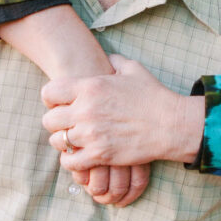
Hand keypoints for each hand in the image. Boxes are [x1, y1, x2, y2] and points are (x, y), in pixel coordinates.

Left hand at [0, 8, 142, 206]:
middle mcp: (85, 110)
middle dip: (55, 121)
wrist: (171, 124)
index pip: (49, 92)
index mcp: (90, 87)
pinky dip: (71, 161)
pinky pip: (70, 162)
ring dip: (63, 141)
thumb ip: (114, 61)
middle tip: (66, 124)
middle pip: (49, 119)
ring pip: (57, 141)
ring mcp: (91, 134)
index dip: (51, 98)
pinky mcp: (99, 155)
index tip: (60, 103)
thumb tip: (106, 58)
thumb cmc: (153, 96)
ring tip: (74, 140)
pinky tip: (79, 157)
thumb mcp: (133, 69)